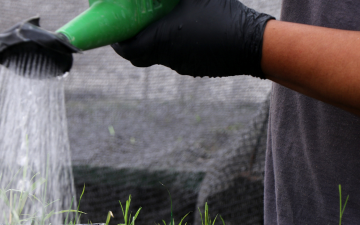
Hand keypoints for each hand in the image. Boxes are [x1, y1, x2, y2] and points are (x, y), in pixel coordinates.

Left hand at [112, 0, 273, 78]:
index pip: (127, 49)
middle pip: (139, 58)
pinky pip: (174, 59)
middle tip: (131, 28)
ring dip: (152, 44)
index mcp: (162, 39)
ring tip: (157, 26)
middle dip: (131, 44)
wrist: (251, 44)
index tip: (114, 31)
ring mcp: (181, 65)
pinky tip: (182, 33)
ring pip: (157, 58)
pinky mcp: (194, 68)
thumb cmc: (223, 15)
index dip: (116, 42)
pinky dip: (170, 48)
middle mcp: (168, 57)